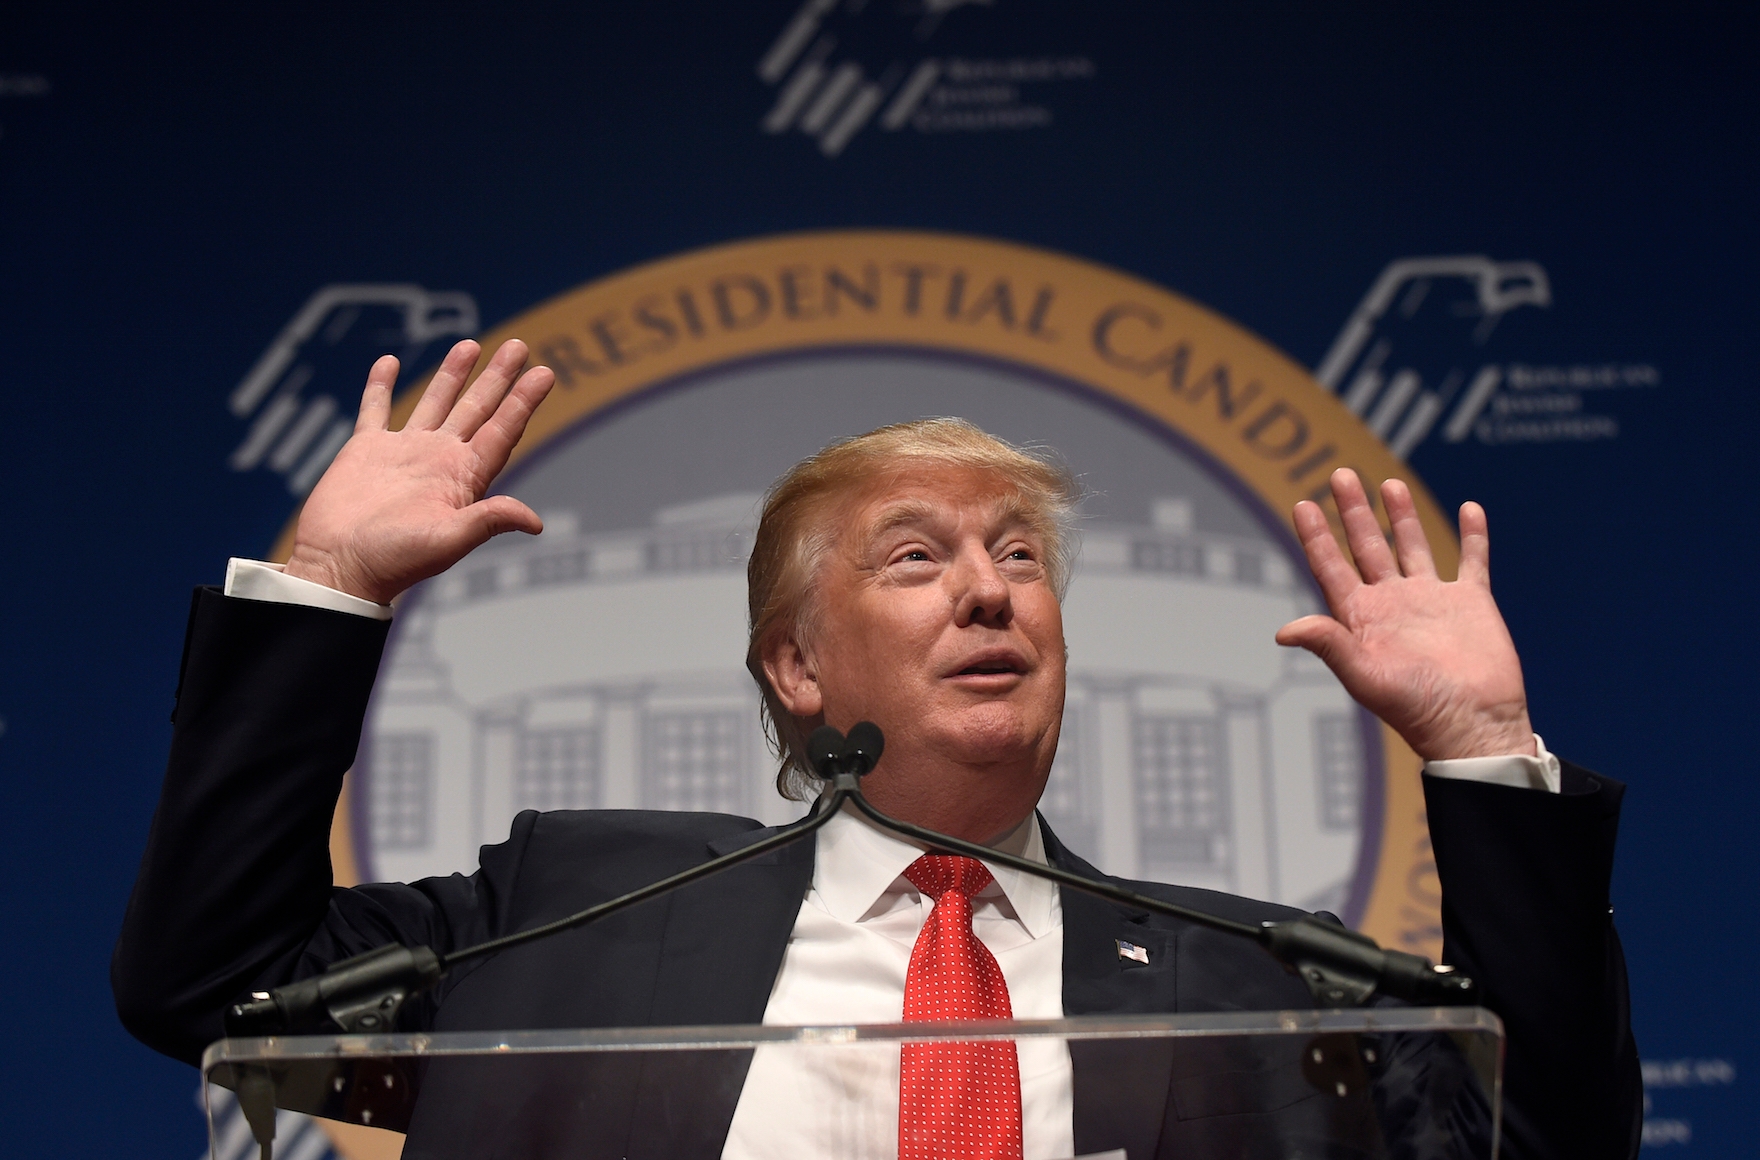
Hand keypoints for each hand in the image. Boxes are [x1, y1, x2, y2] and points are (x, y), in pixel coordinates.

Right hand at [282, 339, 555, 605]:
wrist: (338, 568)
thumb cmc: (393, 562)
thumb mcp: (447, 542)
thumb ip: (488, 521)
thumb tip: (535, 522)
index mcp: (462, 478)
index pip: (501, 431)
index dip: (523, 402)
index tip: (544, 373)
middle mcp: (438, 460)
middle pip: (477, 409)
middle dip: (498, 378)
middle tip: (520, 346)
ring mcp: (402, 452)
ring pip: (434, 402)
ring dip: (452, 374)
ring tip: (471, 344)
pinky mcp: (364, 450)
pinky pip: (375, 409)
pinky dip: (380, 385)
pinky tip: (389, 361)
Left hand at [1275, 469, 1534, 760]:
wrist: (1473, 724)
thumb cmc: (1414, 708)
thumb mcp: (1364, 676)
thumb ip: (1329, 644)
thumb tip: (1283, 631)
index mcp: (1362, 618)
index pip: (1332, 568)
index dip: (1317, 537)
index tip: (1303, 504)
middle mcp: (1393, 603)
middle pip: (1367, 547)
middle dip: (1354, 512)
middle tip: (1341, 475)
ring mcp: (1432, 601)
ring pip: (1413, 546)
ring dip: (1402, 516)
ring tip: (1389, 484)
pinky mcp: (1471, 603)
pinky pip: (1471, 561)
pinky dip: (1473, 536)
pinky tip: (1470, 509)